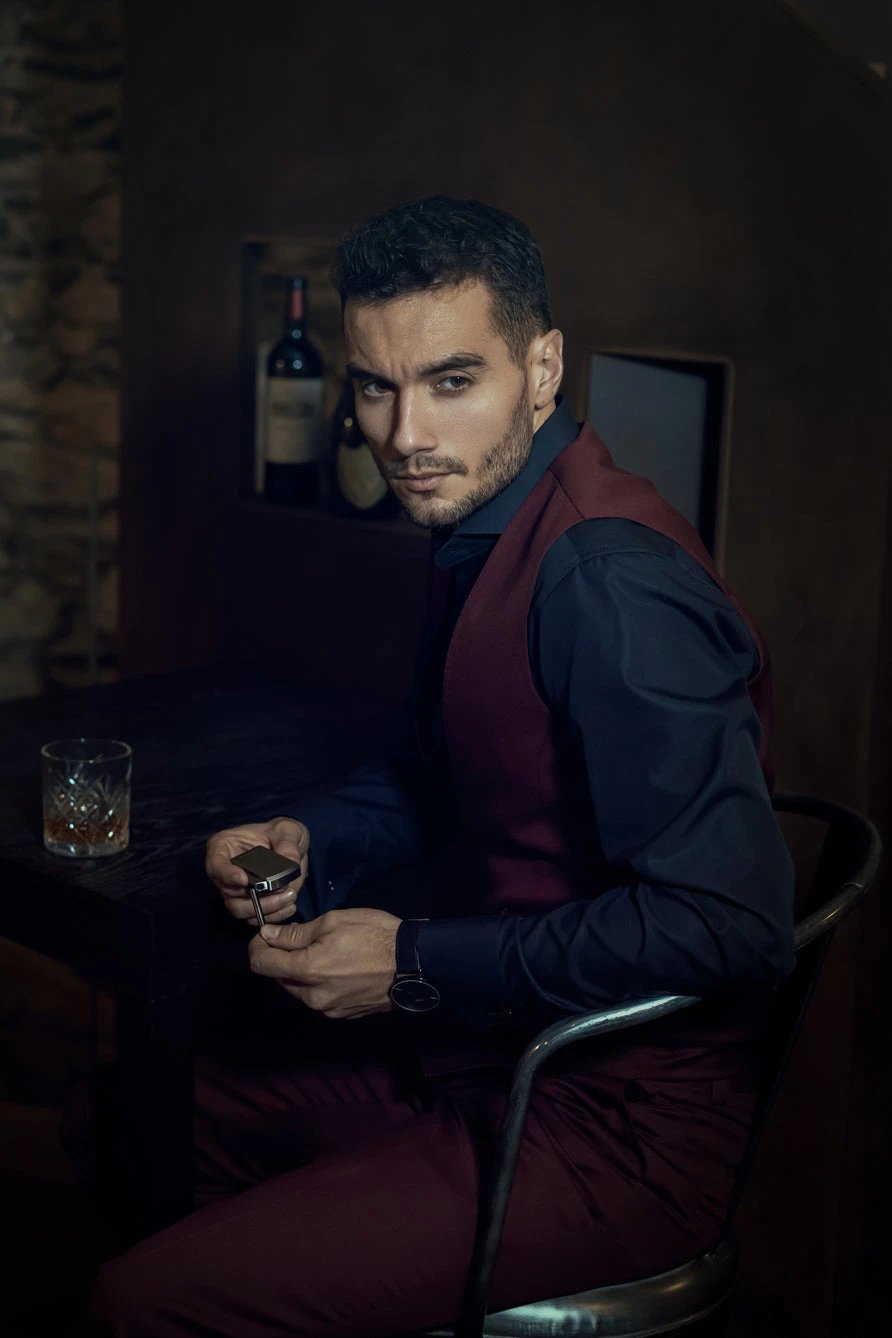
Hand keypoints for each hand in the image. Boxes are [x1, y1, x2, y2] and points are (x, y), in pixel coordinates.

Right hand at [205, 817, 308, 925]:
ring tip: (290, 897)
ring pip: (240, 909)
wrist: (290, 846)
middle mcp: (225, 871)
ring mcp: (235, 889)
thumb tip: (289, 864)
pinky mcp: (248, 902)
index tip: (243, 881)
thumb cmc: (282, 832)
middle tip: (283, 891)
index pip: (216, 864)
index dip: (226, 875)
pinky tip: (289, 906)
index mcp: (224, 847)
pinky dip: (272, 916)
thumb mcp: (288, 830)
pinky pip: (254, 916)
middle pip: (229, 893)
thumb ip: (288, 844)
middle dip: (255, 898)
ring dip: (266, 909)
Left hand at [248, 908, 400, 1018]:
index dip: (257, 947)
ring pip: (298, 990)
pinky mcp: (343, 1015)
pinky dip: (318, 983)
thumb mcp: (334, 921)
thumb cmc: (375, 934)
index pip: (261, 964)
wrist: (415, 963)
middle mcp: (313, 997)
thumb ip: (296, 933)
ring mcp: (329, 1009)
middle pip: (278, 978)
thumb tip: (268, 936)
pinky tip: (338, 967)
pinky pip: (318, 998)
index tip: (265, 935)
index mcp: (308, 970)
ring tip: (323, 952)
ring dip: (300, 972)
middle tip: (298, 938)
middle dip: (280, 958)